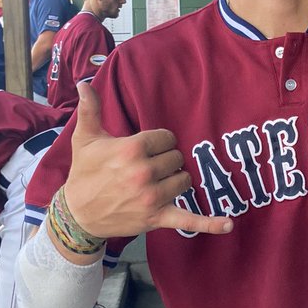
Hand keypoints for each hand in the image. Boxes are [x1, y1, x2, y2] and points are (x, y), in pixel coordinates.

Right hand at [63, 84, 233, 239]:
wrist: (78, 214)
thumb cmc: (84, 172)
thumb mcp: (85, 138)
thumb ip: (90, 109)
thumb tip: (84, 82)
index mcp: (132, 148)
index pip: (167, 138)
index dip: (158, 143)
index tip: (144, 149)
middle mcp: (144, 172)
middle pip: (177, 158)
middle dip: (165, 161)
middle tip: (145, 168)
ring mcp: (152, 197)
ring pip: (184, 180)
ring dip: (175, 180)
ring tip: (155, 182)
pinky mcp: (157, 218)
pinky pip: (189, 220)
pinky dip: (209, 223)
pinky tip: (228, 225)